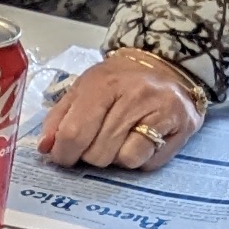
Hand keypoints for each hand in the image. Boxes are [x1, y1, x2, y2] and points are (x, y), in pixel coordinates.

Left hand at [39, 48, 201, 169]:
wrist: (167, 66)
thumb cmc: (119, 82)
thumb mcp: (83, 89)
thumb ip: (59, 118)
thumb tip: (46, 148)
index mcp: (104, 83)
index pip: (74, 133)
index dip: (63, 154)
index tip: (64, 155)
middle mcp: (135, 95)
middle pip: (97, 153)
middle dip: (91, 155)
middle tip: (97, 141)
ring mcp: (162, 110)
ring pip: (124, 160)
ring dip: (116, 157)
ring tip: (120, 138)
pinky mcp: (183, 125)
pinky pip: (148, 162)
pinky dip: (140, 159)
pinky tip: (141, 140)